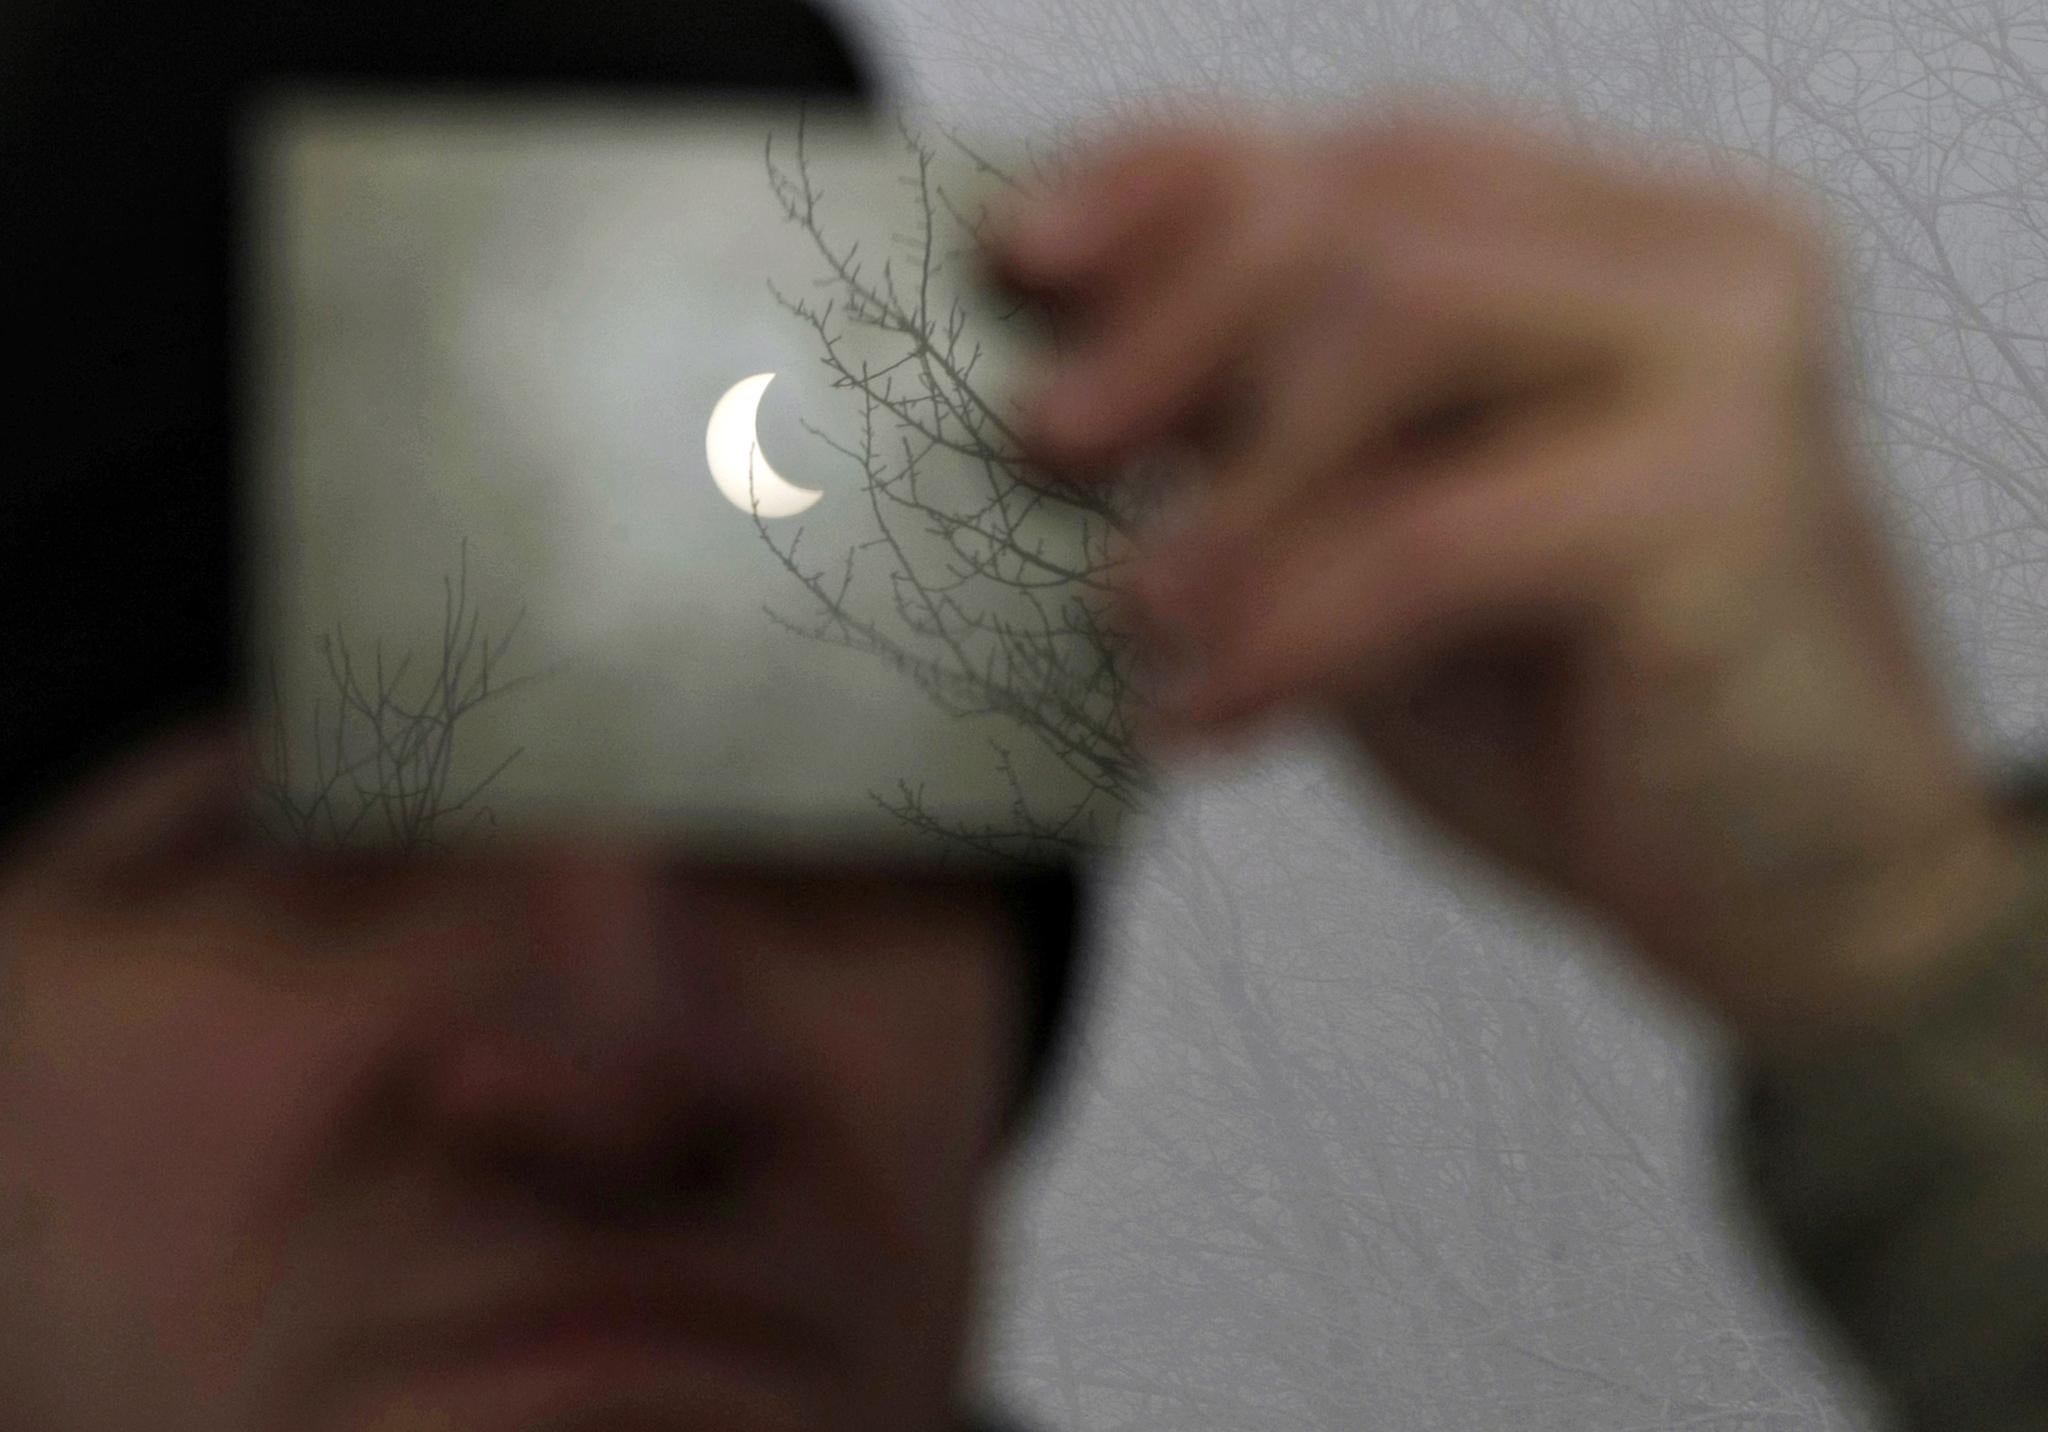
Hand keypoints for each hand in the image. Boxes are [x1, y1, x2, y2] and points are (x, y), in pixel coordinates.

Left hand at [984, 98, 2033, 1047]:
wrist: (1792, 895)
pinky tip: (1206, 721)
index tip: (1021, 259)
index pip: (1368, 156)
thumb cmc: (1582, 714)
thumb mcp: (1395, 540)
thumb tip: (1071, 366)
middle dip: (1170, 325)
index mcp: (1617, 239)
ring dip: (1230, 485)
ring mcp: (1727, 360)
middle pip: (1365, 208)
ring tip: (1137, 613)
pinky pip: (1435, 536)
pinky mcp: (1728, 501)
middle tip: (1046, 441)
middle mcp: (1690, 259)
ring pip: (1395, 327)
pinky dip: (1291, 631)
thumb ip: (1282, 434)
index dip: (1170, 182)